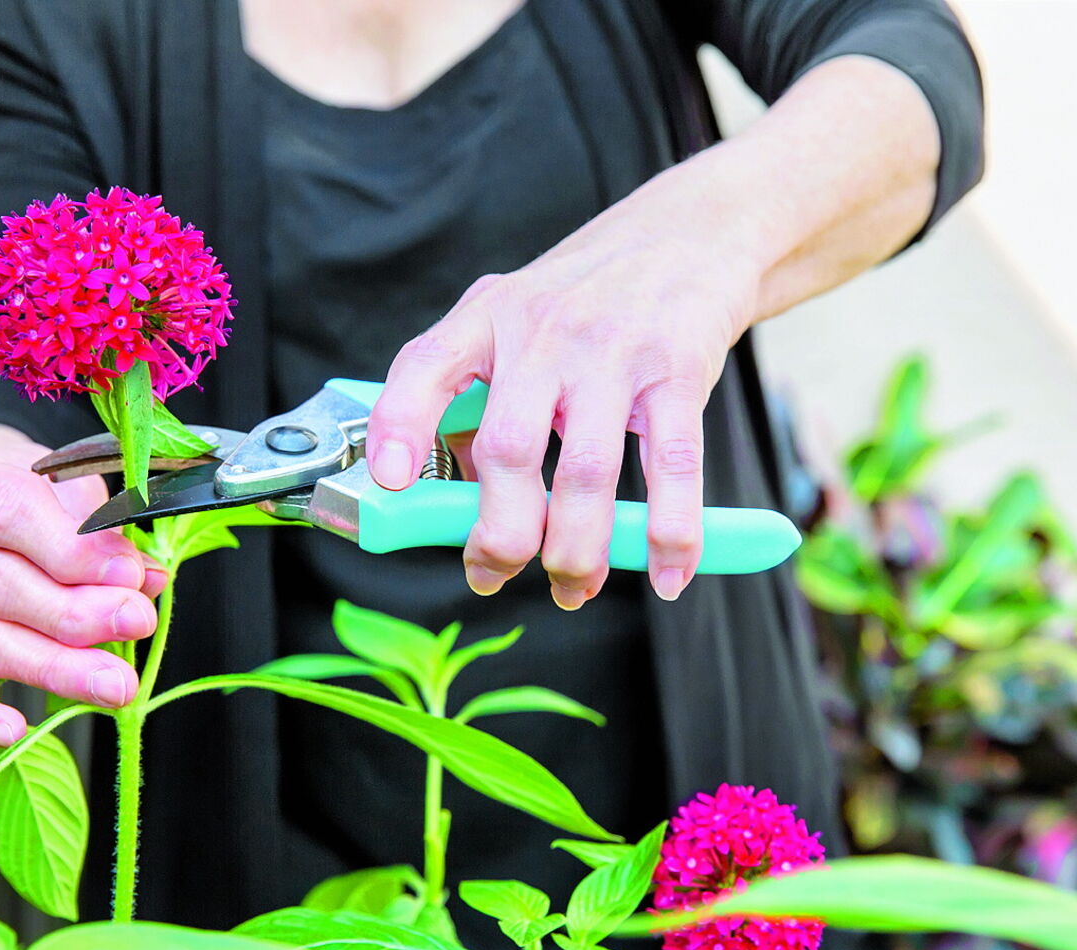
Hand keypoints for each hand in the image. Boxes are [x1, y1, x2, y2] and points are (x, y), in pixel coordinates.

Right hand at [0, 426, 166, 745]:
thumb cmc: (16, 483)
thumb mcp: (53, 476)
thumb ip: (94, 521)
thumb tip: (142, 577)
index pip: (4, 514)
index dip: (70, 551)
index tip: (128, 574)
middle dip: (75, 614)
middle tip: (137, 624)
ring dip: (55, 668)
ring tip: (115, 683)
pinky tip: (13, 730)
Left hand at [366, 176, 757, 609]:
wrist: (687, 233)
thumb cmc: (586, 297)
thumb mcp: (514, 318)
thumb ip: (478, 393)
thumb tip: (456, 502)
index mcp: (488, 317)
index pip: (425, 367)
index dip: (400, 427)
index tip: (389, 483)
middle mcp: (544, 332)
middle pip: (509, 448)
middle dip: (502, 534)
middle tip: (495, 574)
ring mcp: (614, 353)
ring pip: (588, 473)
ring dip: (578, 550)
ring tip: (574, 588)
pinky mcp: (678, 372)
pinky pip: (673, 467)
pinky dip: (670, 533)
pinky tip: (667, 574)